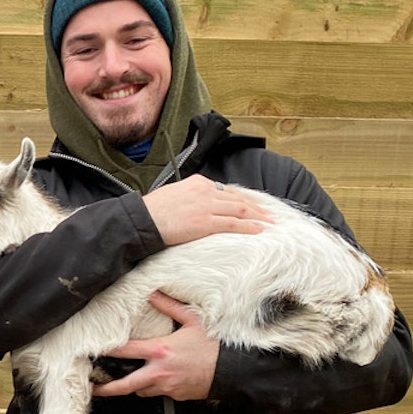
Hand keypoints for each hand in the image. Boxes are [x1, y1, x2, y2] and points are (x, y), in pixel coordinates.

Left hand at [91, 291, 217, 400]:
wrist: (234, 370)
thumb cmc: (214, 346)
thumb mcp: (193, 321)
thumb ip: (169, 307)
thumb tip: (153, 293)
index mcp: (159, 351)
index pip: (124, 351)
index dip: (107, 352)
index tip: (94, 353)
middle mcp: (159, 372)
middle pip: (125, 385)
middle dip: (107, 388)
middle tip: (95, 387)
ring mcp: (167, 387)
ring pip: (142, 391)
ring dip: (136, 385)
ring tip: (132, 378)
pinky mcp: (176, 396)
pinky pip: (159, 394)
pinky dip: (156, 388)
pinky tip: (161, 378)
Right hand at [143, 174, 270, 245]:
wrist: (142, 219)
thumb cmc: (152, 210)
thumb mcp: (173, 194)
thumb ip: (189, 197)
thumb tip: (195, 206)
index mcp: (198, 182)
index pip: (227, 190)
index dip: (243, 199)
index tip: (253, 205)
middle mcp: (206, 191)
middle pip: (238, 199)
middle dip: (257, 207)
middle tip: (270, 214)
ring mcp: (207, 206)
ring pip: (240, 210)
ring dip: (258, 217)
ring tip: (270, 223)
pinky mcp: (205, 222)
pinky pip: (233, 224)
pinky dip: (249, 227)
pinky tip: (259, 230)